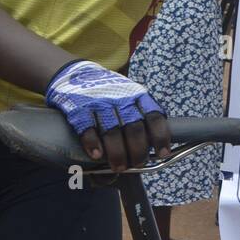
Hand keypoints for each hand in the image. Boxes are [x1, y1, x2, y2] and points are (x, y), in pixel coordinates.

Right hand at [45, 60, 170, 171]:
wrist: (76, 73)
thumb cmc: (109, 94)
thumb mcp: (129, 97)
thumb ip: (139, 119)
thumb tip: (148, 151)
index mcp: (138, 96)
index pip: (155, 116)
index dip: (160, 136)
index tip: (162, 153)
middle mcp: (121, 98)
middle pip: (134, 128)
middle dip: (138, 151)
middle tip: (137, 164)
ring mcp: (99, 102)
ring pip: (113, 131)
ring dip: (117, 152)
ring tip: (119, 167)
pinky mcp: (78, 107)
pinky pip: (88, 128)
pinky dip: (93, 143)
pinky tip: (97, 155)